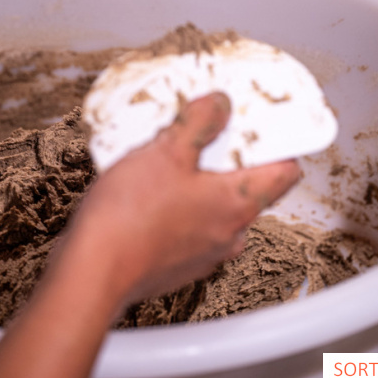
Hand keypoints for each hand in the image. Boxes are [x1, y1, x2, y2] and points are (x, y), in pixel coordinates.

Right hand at [68, 92, 300, 304]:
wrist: (92, 271)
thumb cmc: (130, 217)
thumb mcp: (165, 152)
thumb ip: (199, 123)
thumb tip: (219, 106)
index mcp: (238, 203)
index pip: (286, 173)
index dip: (278, 145)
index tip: (258, 128)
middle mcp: (229, 234)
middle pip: (247, 189)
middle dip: (226, 162)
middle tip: (199, 138)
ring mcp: (204, 254)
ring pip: (215, 210)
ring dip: (198, 187)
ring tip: (165, 165)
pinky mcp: (177, 265)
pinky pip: (188, 230)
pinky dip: (176, 211)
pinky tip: (146, 196)